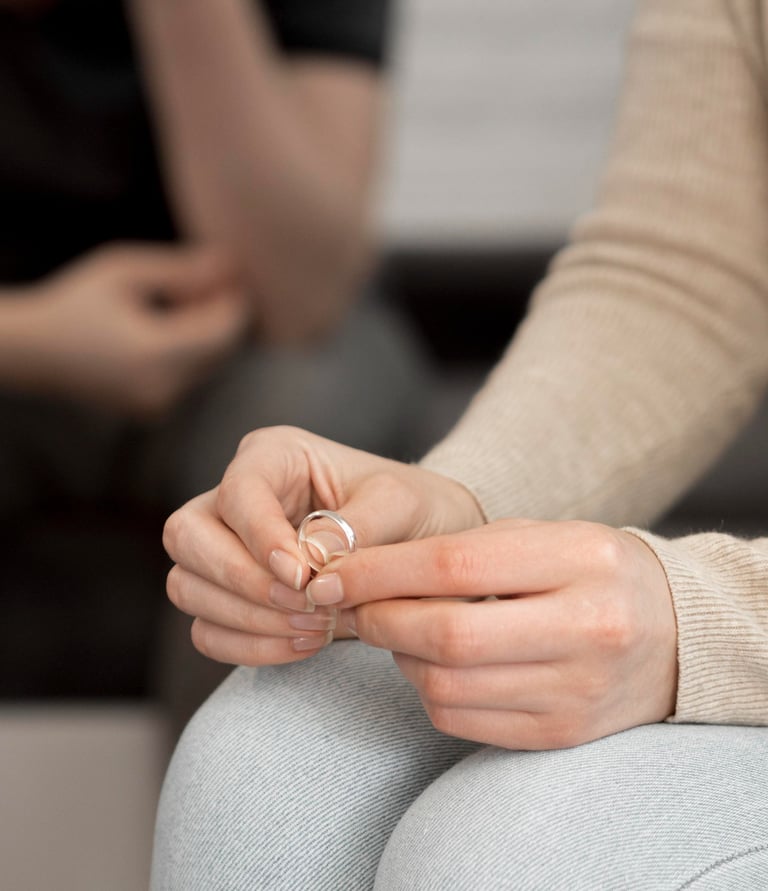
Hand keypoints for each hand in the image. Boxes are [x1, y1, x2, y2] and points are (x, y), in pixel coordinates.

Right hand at [16, 242, 247, 415]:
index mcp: (155, 356)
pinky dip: (190, 351)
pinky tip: (168, 325)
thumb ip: (181, 270)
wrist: (34, 352)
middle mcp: (162, 389)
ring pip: (209, 365)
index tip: (232, 276)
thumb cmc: (76, 302)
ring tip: (179, 300)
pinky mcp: (154, 411)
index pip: (223, 334)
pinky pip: (190, 377)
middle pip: (221, 351)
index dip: (235, 304)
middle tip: (208, 282)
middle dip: (222, 316)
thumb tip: (229, 264)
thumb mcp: (126, 273)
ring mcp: (159, 405)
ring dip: (207, 332)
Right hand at [162, 426, 484, 664]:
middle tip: (306, 605)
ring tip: (316, 627)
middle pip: (187, 536)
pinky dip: (248, 646)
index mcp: (274, 455)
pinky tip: (304, 644)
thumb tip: (307, 563)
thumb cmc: (414, 510)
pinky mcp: (229, 595)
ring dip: (247, 618)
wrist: (426, 548)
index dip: (260, 537)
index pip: (237, 492)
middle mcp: (237, 497)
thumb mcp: (401, 504)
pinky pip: (206, 629)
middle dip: (242, 581)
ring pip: (186, 585)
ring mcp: (224, 547)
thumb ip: (356, 528)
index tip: (303, 577)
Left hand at [323, 519, 677, 749]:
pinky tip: (433, 664)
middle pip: (446, 634)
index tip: (333, 573)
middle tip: (353, 604)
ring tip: (401, 630)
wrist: (673, 634)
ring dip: (400, 657)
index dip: (379, 570)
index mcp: (581, 561)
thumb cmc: (592, 573)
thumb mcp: (546, 537)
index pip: (454, 564)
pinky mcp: (560, 734)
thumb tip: (371, 576)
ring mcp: (576, 691)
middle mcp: (586, 629)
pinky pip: (462, 721)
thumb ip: (468, 549)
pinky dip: (427, 691)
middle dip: (380, 619)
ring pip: (445, 686)